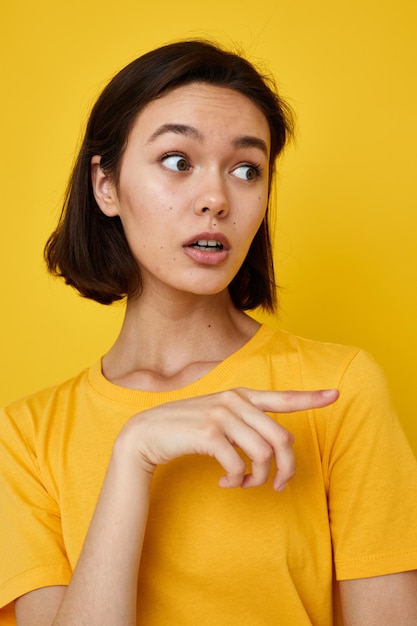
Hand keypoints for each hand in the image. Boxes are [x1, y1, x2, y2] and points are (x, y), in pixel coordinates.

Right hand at [116, 387, 337, 491]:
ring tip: (244, 483)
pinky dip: (237, 481)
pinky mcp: (209, 433)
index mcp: (242, 396)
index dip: (311, 397)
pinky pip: (239, 465)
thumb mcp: (219, 418)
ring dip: (258, 478)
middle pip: (281, 439)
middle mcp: (235, 401)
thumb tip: (273, 448)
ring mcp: (222, 415)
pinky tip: (226, 482)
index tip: (336, 395)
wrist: (147, 434)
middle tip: (278, 485)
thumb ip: (245, 423)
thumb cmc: (187, 429)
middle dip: (286, 469)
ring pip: (263, 455)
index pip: (282, 397)